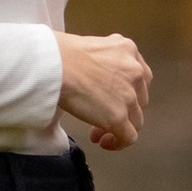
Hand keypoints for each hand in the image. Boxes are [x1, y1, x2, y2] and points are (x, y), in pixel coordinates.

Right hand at [57, 30, 151, 151]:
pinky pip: (129, 137)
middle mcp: (135, 71)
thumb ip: (104, 62)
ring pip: (135, 120)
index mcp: (128, 50)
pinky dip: (119, 143)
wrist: (52, 65)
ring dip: (119, 127)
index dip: (127, 92)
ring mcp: (129, 96)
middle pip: (139, 99)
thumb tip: (98, 78)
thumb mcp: (92, 47)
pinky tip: (104, 142)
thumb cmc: (60, 54)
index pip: (139, 77)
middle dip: (123, 109)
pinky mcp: (118, 117)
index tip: (112, 99)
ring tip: (98, 132)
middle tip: (102, 115)